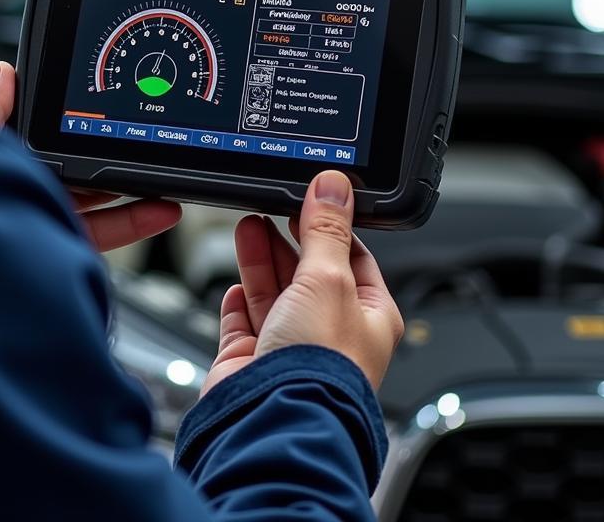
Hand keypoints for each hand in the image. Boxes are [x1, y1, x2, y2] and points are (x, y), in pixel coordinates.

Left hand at [0, 62, 181, 251]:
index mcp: (6, 163)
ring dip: (136, 187)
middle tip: (144, 141)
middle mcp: (29, 191)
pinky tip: (161, 209)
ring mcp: (48, 221)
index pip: (47, 139)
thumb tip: (3, 73)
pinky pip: (106, 233)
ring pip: (100, 200)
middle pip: (81, 169)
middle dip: (114, 157)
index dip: (77, 124)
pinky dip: (137, 221)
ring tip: (163, 175)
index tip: (105, 111)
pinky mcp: (64, 251)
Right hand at [202, 171, 402, 395]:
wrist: (274, 418)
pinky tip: (234, 283)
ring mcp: (288, 348)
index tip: (310, 199)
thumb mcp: (328, 277)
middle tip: (269, 207)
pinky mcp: (251, 360)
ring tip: (246, 224)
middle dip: (286, 239)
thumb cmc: (319, 365)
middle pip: (308, 273)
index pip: (353, 259)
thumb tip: (334, 186)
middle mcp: (331, 334)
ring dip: (259, 257)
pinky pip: (243, 322)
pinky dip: (237, 301)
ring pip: (273, 291)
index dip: (330, 227)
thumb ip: (325, 228)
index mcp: (369, 317)